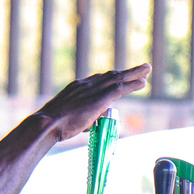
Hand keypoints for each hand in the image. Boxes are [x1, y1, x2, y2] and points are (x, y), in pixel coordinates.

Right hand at [35, 64, 150, 142]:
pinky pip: (120, 88)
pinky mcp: (99, 99)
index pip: (97, 80)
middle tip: (140, 68)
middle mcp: (85, 85)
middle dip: (126, 72)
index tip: (119, 76)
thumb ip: (80, 118)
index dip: (110, 78)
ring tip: (146, 70)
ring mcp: (93, 90)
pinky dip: (132, 84)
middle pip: (110, 75)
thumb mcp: (65, 117)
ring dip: (134, 74)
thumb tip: (90, 123)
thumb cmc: (51, 125)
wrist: (47, 124)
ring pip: (118, 78)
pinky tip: (143, 82)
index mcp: (75, 88)